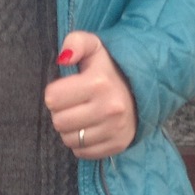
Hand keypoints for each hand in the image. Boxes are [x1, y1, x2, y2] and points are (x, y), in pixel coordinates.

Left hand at [43, 31, 136, 158]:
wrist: (142, 90)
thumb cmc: (109, 69)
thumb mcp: (94, 46)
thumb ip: (75, 42)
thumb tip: (63, 57)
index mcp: (99, 83)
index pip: (52, 98)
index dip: (55, 94)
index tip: (66, 90)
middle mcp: (109, 108)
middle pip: (59, 122)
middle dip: (61, 113)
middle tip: (73, 105)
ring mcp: (114, 130)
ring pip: (69, 139)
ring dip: (70, 130)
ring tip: (81, 117)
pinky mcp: (117, 145)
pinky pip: (82, 152)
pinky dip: (81, 143)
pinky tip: (89, 129)